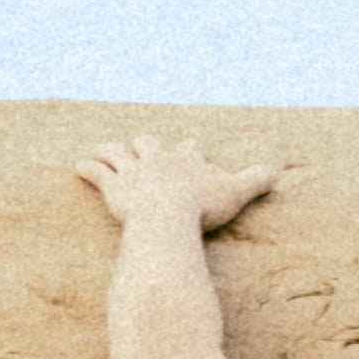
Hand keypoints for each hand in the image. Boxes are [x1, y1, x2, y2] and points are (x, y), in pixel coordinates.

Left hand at [74, 135, 278, 234]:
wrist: (168, 215)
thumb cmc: (202, 207)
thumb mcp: (235, 192)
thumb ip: (256, 180)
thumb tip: (279, 170)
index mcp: (186, 161)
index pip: (190, 150)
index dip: (191, 151)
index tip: (192, 150)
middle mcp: (158, 159)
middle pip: (150, 144)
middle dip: (147, 145)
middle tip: (144, 147)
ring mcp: (133, 171)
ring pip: (118, 152)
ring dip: (111, 151)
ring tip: (104, 150)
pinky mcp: (113, 186)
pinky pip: (96, 172)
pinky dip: (87, 168)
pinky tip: (79, 167)